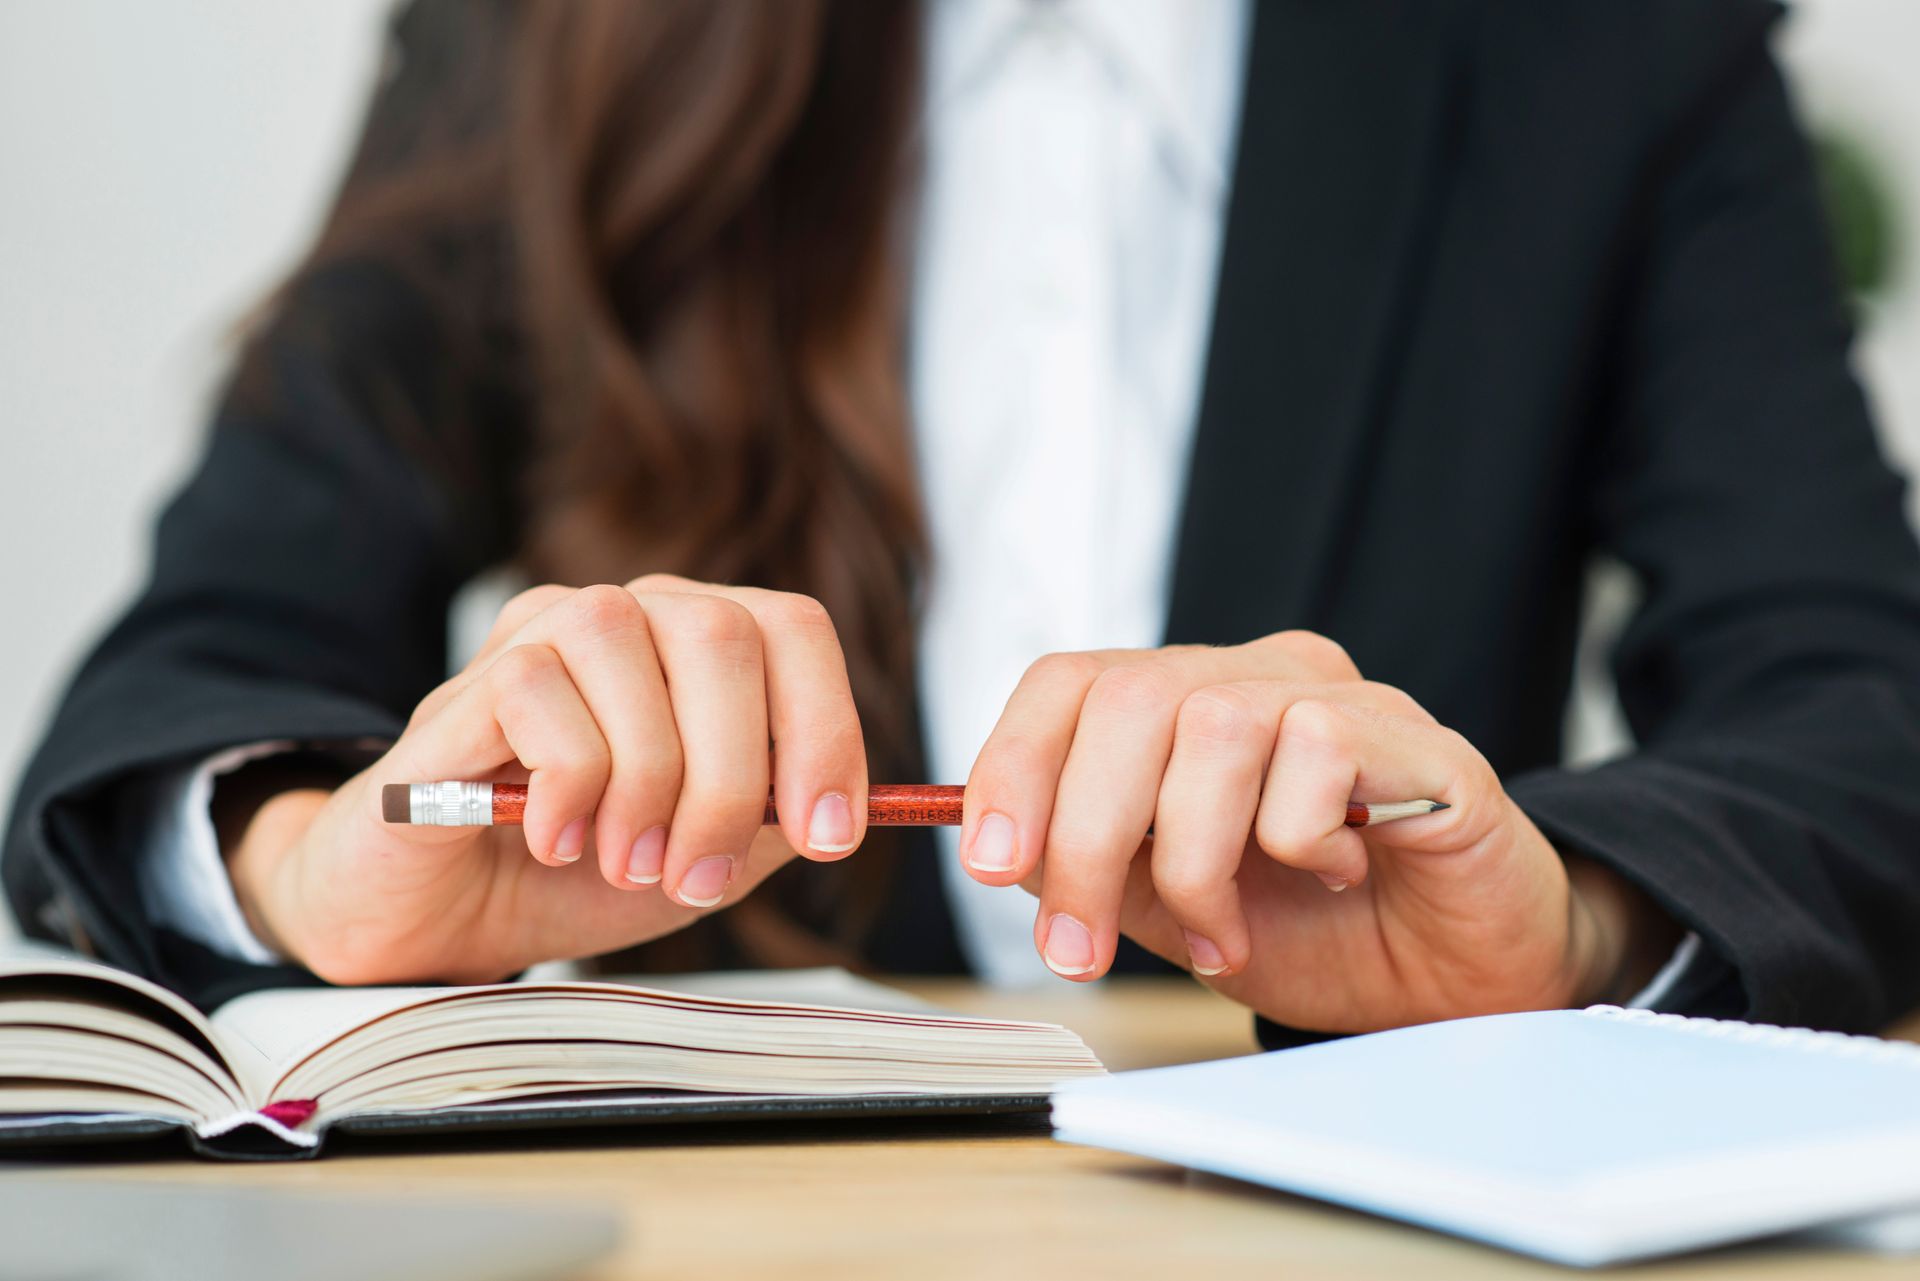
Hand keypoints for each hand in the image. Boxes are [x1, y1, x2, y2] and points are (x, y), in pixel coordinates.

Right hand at [225, 576, 866, 984]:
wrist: (447, 912)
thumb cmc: (582, 871)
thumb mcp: (709, 854)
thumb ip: (776, 818)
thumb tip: (842, 809)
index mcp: (700, 641)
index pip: (793, 629)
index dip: (826, 729)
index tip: (827, 835)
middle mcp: (631, 612)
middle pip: (724, 637)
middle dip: (731, 778)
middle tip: (700, 875)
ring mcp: (544, 630)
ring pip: (634, 660)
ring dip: (647, 787)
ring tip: (624, 862)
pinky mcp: (469, 678)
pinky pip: (542, 697)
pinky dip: (567, 785)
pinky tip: (554, 837)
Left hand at [959, 632, 1670, 1031]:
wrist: (1460, 986)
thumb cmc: (1318, 934)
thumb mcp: (1169, 909)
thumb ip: (1092, 866)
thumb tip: (998, 847)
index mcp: (1183, 704)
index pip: (1070, 683)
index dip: (1013, 763)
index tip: (990, 861)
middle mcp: (1253, 677)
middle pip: (1127, 697)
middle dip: (1083, 837)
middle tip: (1082, 948)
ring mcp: (1334, 697)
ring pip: (1210, 725)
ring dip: (1192, 859)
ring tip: (1226, 934)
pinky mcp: (1413, 735)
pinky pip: (1313, 753)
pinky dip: (1296, 839)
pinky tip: (1336, 873)